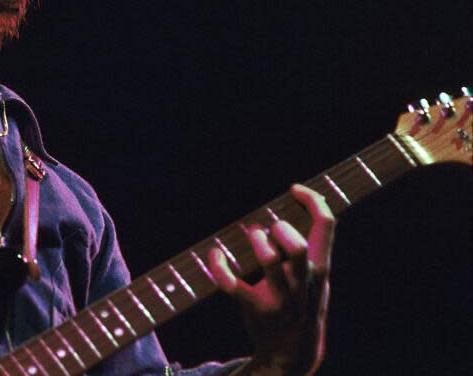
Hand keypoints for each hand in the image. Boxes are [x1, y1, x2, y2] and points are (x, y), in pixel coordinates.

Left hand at [208, 185, 334, 375]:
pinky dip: (219, 267)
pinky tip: (215, 254)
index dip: (313, 200)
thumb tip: (302, 203)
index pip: (327, 225)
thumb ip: (311, 247)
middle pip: (296, 247)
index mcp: (320, 269)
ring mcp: (279, 298)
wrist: (292, 353)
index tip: (294, 189)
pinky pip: (232, 285)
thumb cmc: (302, 303)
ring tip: (253, 236)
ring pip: (268, 261)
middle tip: (272, 230)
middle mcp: (302, 283)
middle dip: (281, 230)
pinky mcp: (254, 308)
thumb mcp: (316, 277)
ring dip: (256, 241)